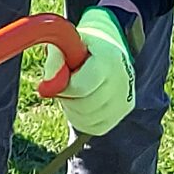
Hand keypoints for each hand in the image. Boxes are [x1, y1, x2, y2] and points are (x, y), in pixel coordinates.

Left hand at [40, 6, 136, 134]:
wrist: (107, 47)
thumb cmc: (81, 48)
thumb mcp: (66, 46)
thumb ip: (55, 63)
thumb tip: (47, 89)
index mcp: (108, 58)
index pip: (81, 87)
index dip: (64, 88)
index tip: (58, 80)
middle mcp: (122, 79)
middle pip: (85, 106)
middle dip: (68, 98)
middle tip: (66, 84)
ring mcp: (126, 97)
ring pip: (87, 119)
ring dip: (73, 109)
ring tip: (75, 90)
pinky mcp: (124, 111)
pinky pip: (94, 127)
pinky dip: (81, 118)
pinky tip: (82, 101)